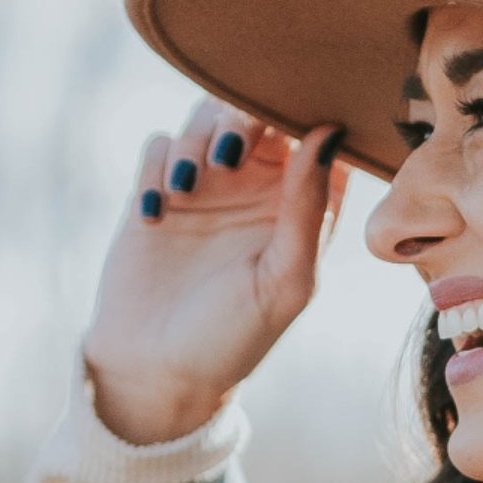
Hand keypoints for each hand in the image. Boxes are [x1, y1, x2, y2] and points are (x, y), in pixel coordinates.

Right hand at [80, 103, 347, 444]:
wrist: (156, 372)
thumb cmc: (235, 338)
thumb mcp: (285, 280)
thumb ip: (308, 207)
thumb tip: (327, 133)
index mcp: (304, 204)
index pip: (320, 132)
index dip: (310, 113)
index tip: (293, 125)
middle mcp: (258, 186)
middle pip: (257, 110)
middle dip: (241, 117)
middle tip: (227, 155)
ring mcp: (206, 186)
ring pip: (204, 116)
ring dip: (195, 139)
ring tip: (186, 187)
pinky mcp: (157, 192)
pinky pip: (158, 145)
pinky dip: (156, 166)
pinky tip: (156, 216)